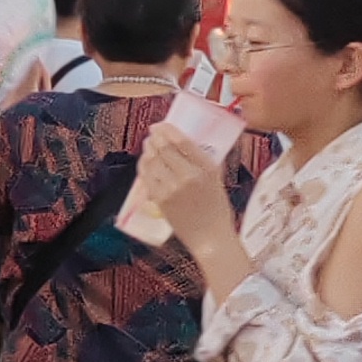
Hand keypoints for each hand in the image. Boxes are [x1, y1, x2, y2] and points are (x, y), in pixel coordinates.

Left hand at [133, 117, 236, 246]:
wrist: (210, 236)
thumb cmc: (216, 208)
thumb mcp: (217, 178)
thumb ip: (203, 159)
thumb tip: (187, 140)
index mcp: (206, 168)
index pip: (182, 141)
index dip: (168, 130)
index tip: (162, 125)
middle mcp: (188, 176)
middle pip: (163, 148)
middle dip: (155, 137)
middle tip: (153, 133)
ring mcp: (172, 188)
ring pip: (152, 161)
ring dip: (147, 149)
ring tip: (149, 144)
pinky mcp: (160, 199)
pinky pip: (146, 176)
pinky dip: (144, 165)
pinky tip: (146, 161)